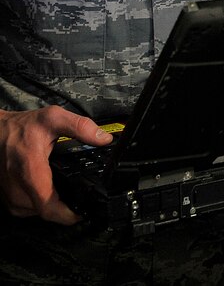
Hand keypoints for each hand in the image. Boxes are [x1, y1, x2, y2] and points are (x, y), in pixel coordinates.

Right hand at [0, 105, 112, 224]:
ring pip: (39, 212)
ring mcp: (11, 198)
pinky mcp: (8, 202)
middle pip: (48, 211)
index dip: (69, 214)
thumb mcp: (53, 118)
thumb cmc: (21, 127)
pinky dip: (42, 201)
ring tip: (63, 186)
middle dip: (66, 204)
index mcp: (30, 170)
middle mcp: (18, 190)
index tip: (84, 211)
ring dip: (54, 203)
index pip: (49, 207)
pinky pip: (30, 210)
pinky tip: (48, 187)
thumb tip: (104, 138)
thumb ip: (80, 127)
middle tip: (78, 189)